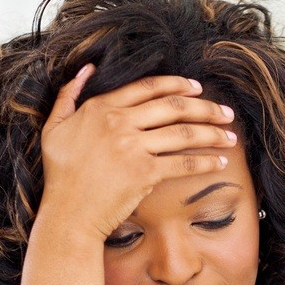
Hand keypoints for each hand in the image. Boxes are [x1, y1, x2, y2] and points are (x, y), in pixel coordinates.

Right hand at [39, 66, 236, 244]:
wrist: (67, 215)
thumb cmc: (60, 177)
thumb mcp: (54, 128)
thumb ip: (69, 95)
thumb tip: (87, 68)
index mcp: (101, 107)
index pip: (148, 88)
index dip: (177, 84)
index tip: (197, 88)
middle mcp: (119, 122)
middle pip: (173, 106)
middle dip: (206, 107)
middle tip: (225, 112)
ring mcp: (133, 147)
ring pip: (183, 133)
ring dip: (212, 133)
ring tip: (230, 137)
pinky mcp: (144, 173)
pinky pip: (183, 163)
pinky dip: (205, 162)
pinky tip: (219, 162)